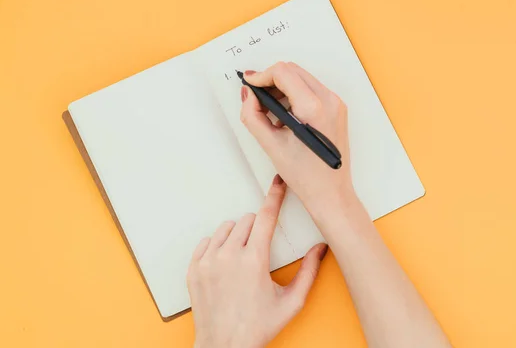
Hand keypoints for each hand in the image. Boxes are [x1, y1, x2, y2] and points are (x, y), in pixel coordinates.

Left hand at [187, 175, 327, 347]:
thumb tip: (321, 249)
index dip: (275, 197)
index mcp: (254, 260)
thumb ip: (310, 272)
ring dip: (238, 235)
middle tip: (262, 250)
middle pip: (247, 220)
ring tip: (243, 258)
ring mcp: (208, 262)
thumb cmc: (256, 327)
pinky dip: (217, 246)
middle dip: (258, 228)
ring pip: (226, 228)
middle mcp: (228, 256)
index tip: (278, 183)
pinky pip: (207, 242)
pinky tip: (225, 263)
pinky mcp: (194, 269)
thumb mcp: (291, 302)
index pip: (266, 216)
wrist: (224, 347)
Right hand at [240, 62, 355, 217]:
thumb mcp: (271, 145)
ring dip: (282, 86)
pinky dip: (295, 94)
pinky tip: (285, 114)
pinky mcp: (337, 109)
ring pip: (303, 78)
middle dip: (271, 80)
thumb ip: (253, 116)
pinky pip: (312, 90)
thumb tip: (248, 96)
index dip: (261, 75)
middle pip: (293, 71)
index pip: (283, 72)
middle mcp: (329, 100)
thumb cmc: (306, 175)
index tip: (249, 84)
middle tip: (256, 98)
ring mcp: (336, 104)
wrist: (331, 192)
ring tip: (269, 110)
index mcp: (313, 108)